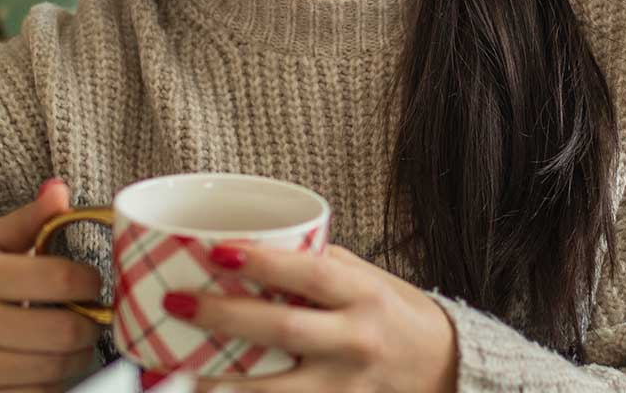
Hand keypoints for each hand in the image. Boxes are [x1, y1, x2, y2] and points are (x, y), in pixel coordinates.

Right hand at [0, 177, 104, 392]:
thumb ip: (29, 220)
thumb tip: (59, 190)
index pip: (59, 279)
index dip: (91, 283)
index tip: (93, 284)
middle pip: (64, 330)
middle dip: (91, 326)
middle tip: (92, 319)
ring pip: (55, 368)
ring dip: (78, 357)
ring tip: (75, 343)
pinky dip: (53, 383)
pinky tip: (49, 367)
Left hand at [175, 242, 458, 392]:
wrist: (449, 370)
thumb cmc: (398, 316)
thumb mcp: (368, 279)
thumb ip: (318, 265)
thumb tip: (254, 247)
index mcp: (362, 294)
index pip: (309, 274)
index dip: (262, 262)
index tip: (216, 251)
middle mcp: (355, 340)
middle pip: (281, 329)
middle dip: (223, 316)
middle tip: (177, 302)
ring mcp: (345, 386)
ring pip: (275, 389)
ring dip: (221, 380)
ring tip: (177, 367)